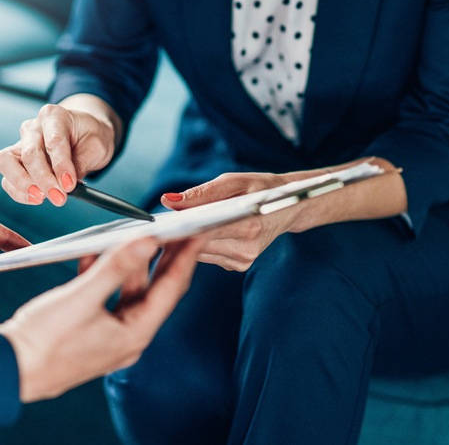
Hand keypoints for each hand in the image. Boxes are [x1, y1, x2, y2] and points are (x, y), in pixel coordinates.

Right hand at [0, 96, 119, 206]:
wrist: (81, 135)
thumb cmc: (88, 136)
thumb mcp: (97, 146)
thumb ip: (82, 163)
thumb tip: (66, 185)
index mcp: (54, 116)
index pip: (54, 141)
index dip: (61, 165)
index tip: (70, 185)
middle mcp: (33, 127)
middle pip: (29, 153)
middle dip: (43, 179)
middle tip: (58, 197)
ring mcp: (20, 143)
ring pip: (6, 162)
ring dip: (22, 185)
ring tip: (42, 198)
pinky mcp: (14, 161)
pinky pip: (7, 178)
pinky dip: (19, 192)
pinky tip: (37, 198)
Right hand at [0, 237, 203, 402]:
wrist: (7, 370)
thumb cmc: (43, 341)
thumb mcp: (82, 297)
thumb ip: (116, 267)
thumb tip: (148, 241)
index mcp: (135, 333)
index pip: (171, 287)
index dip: (187, 256)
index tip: (199, 230)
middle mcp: (127, 337)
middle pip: (154, 289)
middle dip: (164, 257)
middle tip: (176, 227)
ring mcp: (108, 336)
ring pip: (128, 291)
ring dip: (129, 263)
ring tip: (134, 233)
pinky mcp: (89, 331)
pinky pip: (105, 298)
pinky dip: (103, 275)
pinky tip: (93, 253)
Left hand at [161, 172, 295, 271]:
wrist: (289, 206)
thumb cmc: (261, 188)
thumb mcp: (233, 182)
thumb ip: (200, 194)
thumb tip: (168, 201)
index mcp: (249, 226)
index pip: (204, 231)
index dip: (179, 228)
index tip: (160, 223)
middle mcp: (246, 249)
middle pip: (198, 245)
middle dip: (179, 234)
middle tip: (160, 223)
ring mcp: (243, 261)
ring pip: (199, 254)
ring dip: (186, 241)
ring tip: (176, 226)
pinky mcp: (238, 266)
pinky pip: (208, 256)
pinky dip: (198, 245)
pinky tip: (195, 234)